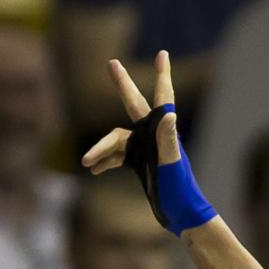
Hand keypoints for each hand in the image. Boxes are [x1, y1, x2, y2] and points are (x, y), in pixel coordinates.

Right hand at [80, 52, 215, 234]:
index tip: (163, 54)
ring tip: (86, 162)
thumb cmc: (180, 190)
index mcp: (162, 131)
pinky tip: (94, 170)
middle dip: (123, 84)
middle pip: (133, 104)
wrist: (181, 215)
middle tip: (111, 63)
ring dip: (100, 149)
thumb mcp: (173, 165)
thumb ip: (169, 140)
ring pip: (116, 140)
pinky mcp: (139, 164)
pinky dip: (104, 162)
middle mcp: (152, 136)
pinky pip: (117, 157)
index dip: (162, 75)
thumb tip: (169, 113)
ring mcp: (144, 149)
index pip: (163, 97)